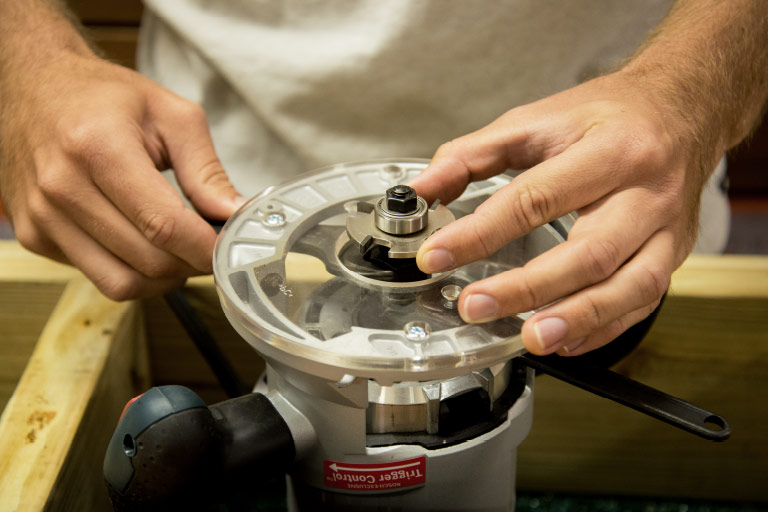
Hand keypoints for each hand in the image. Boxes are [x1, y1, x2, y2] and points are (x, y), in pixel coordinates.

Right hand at [0, 52, 242, 299]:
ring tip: (180, 252)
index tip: (229, 251)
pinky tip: (142, 244)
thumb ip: (206, 170)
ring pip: (121, 283)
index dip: (205, 248)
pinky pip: (97, 277)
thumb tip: (236, 216)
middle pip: (146, 260)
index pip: (163, 224)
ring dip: (163, 278)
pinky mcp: (34, 235)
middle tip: (209, 248)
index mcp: (98, 146)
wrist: (33, 89)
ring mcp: (42, 216)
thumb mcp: (170, 115)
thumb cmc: (105, 98)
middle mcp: (62, 186)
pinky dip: (131, 272)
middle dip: (190, 264)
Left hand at [410, 70, 719, 356]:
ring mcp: (666, 229)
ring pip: (627, 286)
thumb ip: (472, 155)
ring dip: (575, 318)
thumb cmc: (606, 116)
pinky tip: (565, 341)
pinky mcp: (673, 254)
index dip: (480, 232)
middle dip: (528, 287)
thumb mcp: (535, 120)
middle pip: (588, 252)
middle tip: (476, 306)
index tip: (436, 255)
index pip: (535, 198)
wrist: (681, 110)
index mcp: (608, 150)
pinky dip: (603, 328)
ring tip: (529, 338)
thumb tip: (422, 189)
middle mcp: (646, 192)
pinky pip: (643, 303)